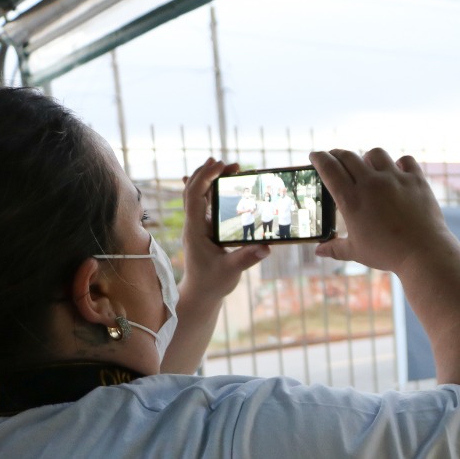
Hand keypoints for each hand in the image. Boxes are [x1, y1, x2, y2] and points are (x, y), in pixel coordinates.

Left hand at [178, 158, 269, 300]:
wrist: (200, 294)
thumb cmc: (212, 283)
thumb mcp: (231, 272)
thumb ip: (246, 258)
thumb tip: (266, 247)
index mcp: (195, 230)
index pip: (195, 196)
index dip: (206, 177)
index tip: (221, 165)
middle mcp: (193, 224)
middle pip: (194, 189)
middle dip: (210, 172)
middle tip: (232, 164)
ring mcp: (197, 225)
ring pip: (198, 194)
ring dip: (211, 178)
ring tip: (230, 168)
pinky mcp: (204, 228)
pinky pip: (203, 203)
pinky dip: (210, 189)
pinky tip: (213, 180)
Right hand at [311, 148, 450, 273]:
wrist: (423, 252)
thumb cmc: (387, 253)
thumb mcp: (356, 252)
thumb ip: (335, 248)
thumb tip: (318, 251)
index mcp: (351, 199)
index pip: (328, 168)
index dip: (319, 158)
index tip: (315, 156)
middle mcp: (371, 183)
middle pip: (348, 156)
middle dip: (337, 154)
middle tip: (335, 157)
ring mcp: (394, 178)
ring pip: (376, 153)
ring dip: (368, 157)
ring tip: (368, 165)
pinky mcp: (415, 179)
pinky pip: (406, 160)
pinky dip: (400, 163)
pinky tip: (398, 171)